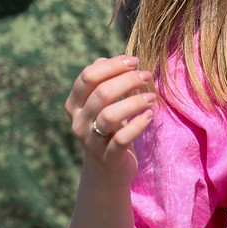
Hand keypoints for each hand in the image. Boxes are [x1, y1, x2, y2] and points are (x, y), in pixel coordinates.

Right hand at [64, 55, 155, 187]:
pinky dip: (138, 124)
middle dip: (128, 80)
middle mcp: (78, 121)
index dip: (113, 65)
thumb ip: (106, 80)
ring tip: (152, 96)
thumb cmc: (109, 127)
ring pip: (109, 115)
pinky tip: (150, 115)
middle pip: (101, 93)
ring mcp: (91, 141)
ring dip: (135, 101)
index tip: (135, 61)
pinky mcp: (108, 157)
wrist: (107, 169)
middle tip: (147, 76)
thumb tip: (116, 58)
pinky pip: (122, 138)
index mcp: (74, 104)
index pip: (88, 76)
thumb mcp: (103, 103)